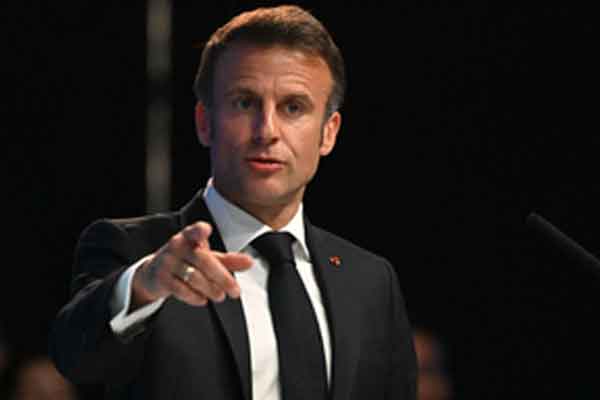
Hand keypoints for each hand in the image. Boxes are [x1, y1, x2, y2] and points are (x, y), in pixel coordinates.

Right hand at [132, 222, 253, 307]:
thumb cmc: (186, 261)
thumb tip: (250, 262)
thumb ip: (228, 260)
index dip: (199, 230)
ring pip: (193, 277)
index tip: (206, 230)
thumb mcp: (207, 257)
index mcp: (189, 236)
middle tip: (235, 292)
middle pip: (203, 261)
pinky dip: (194, 297)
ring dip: (210, 289)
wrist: (153, 273)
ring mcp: (167, 262)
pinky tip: (203, 300)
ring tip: (220, 296)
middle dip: (222, 278)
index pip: (194, 230)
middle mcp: (177, 246)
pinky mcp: (161, 279)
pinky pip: (180, 289)